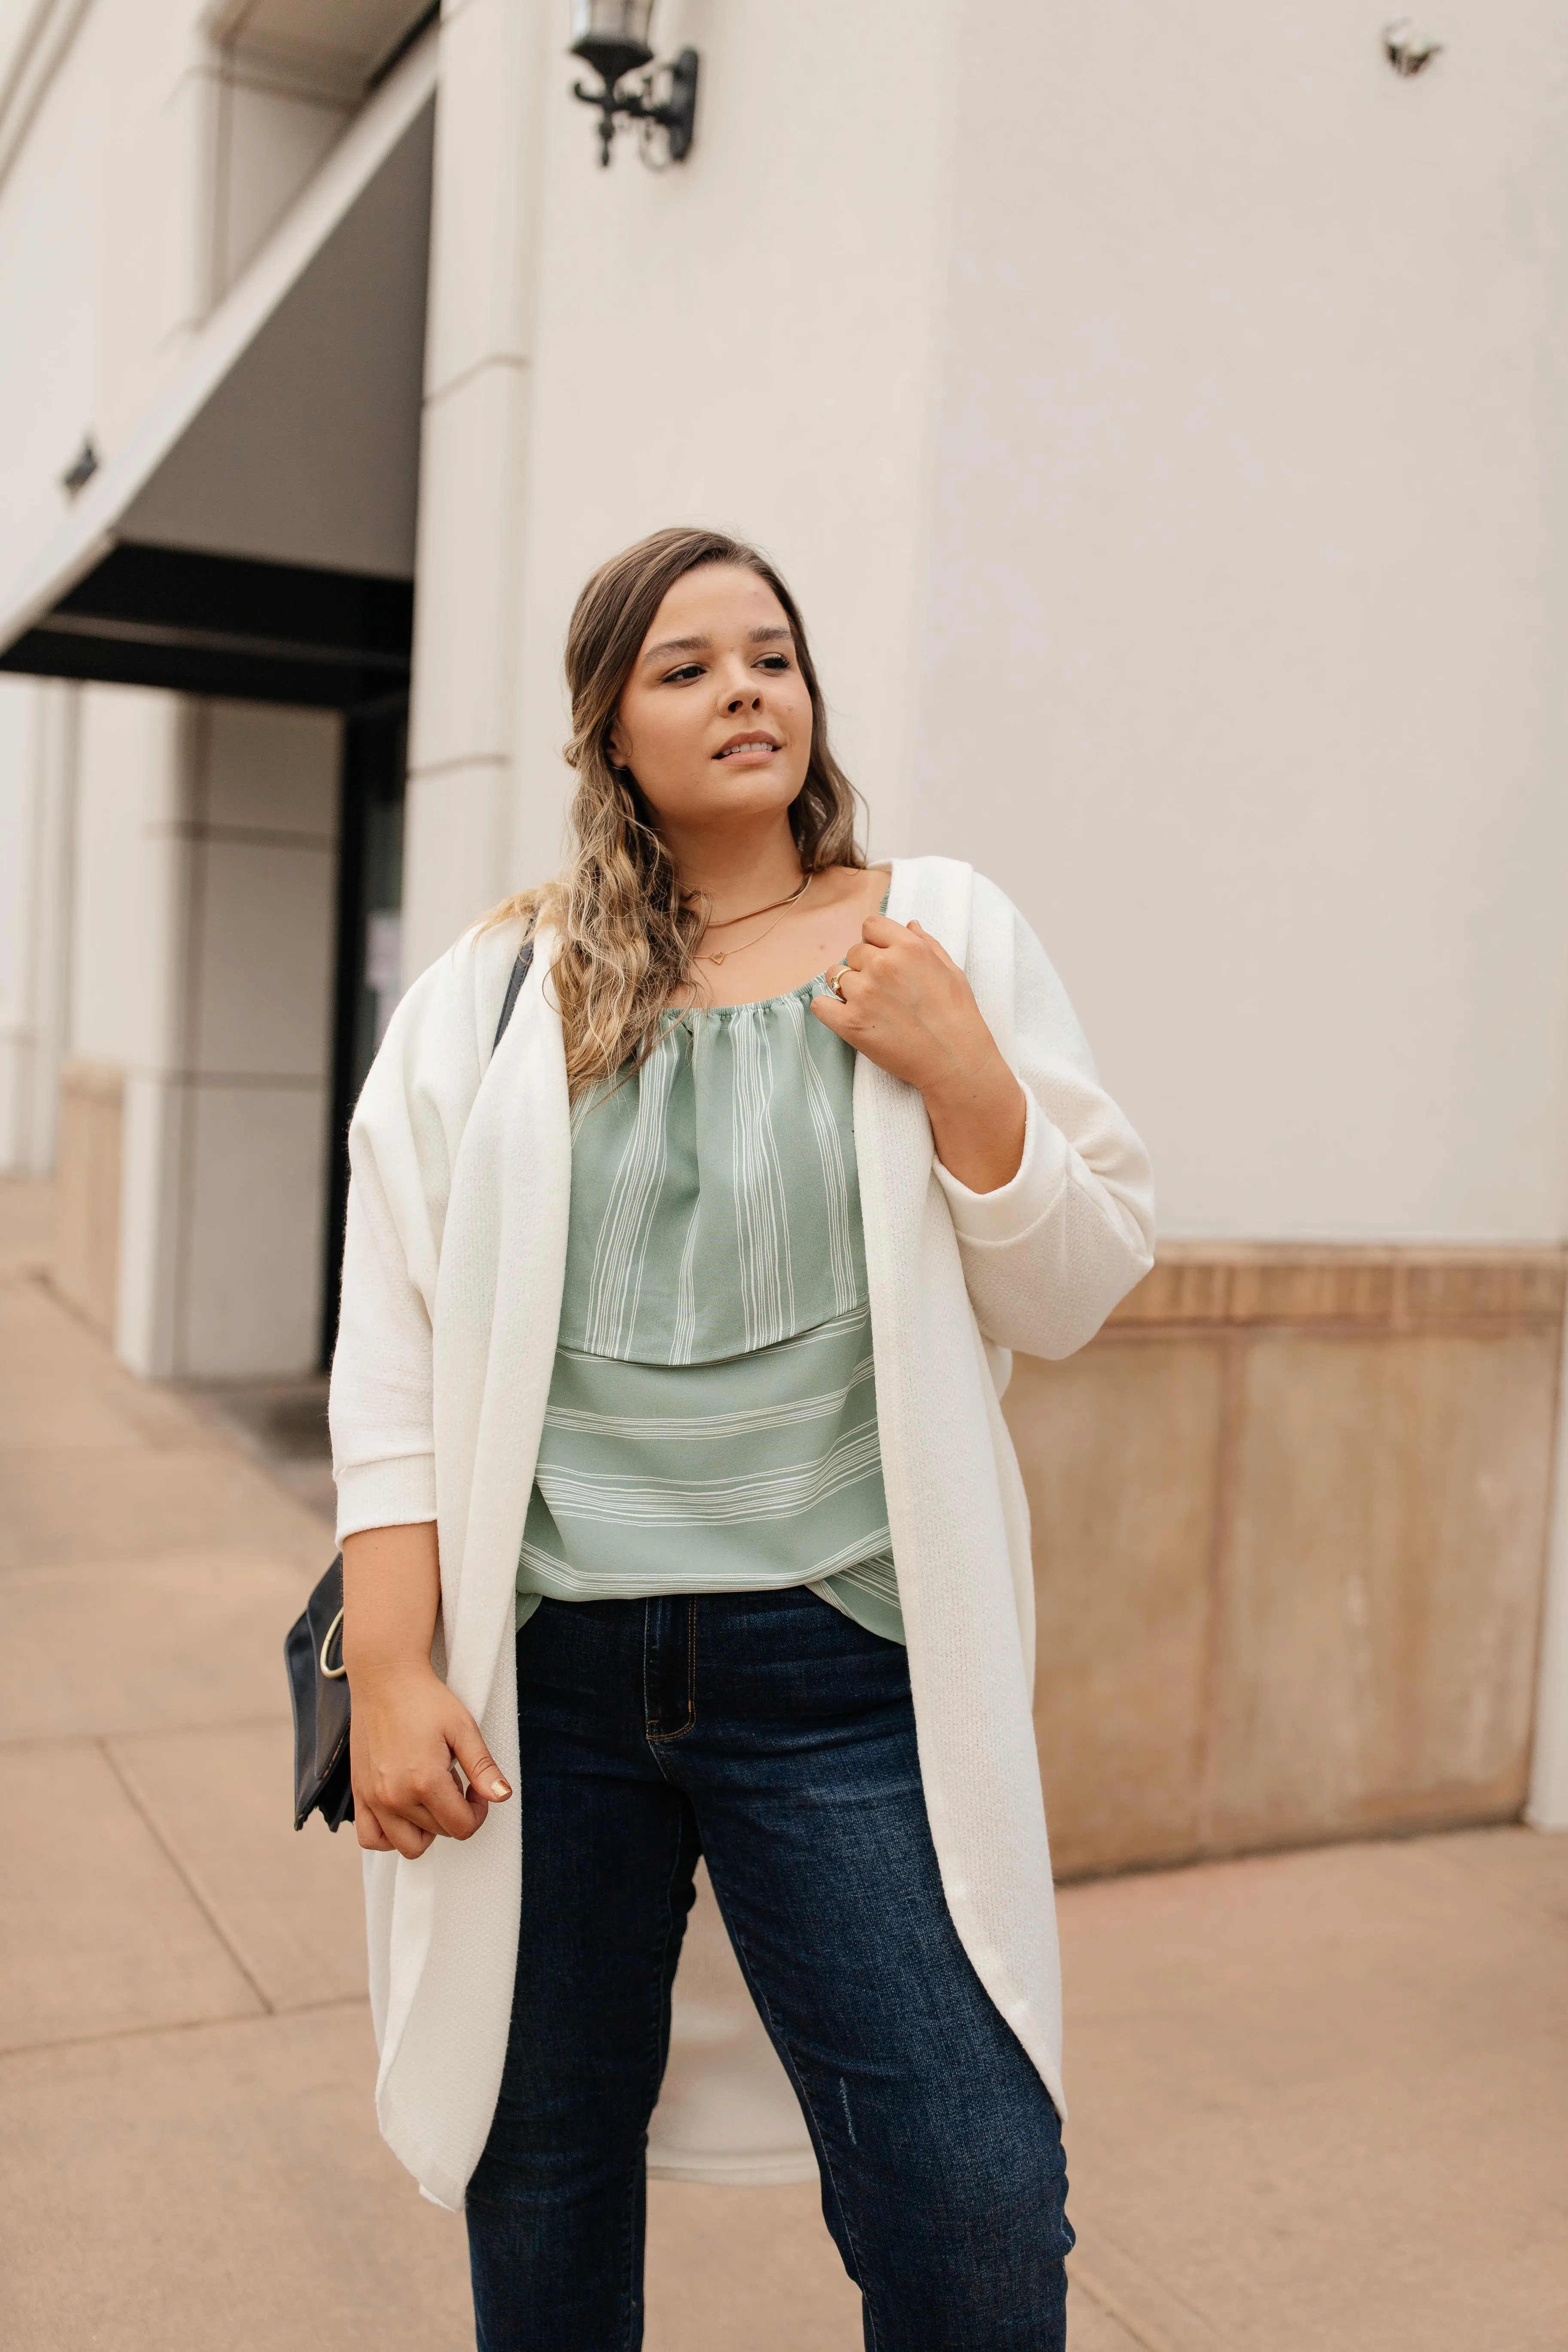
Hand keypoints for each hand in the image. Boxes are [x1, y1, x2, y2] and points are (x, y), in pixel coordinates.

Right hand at [340, 1521, 510, 1859]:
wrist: (385, 1677)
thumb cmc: (427, 1699)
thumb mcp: (463, 1728)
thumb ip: (483, 1767)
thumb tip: (503, 1797)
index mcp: (425, 1781)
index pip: (461, 1827)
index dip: (478, 1811)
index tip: (476, 1785)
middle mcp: (395, 1797)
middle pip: (438, 1835)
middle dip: (456, 1814)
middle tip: (457, 1780)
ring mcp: (373, 1798)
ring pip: (407, 1845)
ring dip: (426, 1830)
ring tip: (432, 1797)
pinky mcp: (359, 1794)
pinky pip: (371, 1838)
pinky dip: (389, 1835)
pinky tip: (405, 1810)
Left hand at [811, 915, 1026, 1192]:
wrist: (955, 1061)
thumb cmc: (958, 1017)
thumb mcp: (951, 971)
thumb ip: (927, 944)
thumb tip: (909, 924)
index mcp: (909, 948)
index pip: (871, 926)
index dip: (875, 942)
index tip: (883, 959)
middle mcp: (883, 966)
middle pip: (853, 952)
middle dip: (863, 967)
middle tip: (882, 991)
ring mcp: (864, 994)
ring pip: (834, 975)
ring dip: (846, 987)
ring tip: (867, 1006)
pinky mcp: (850, 1023)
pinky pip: (820, 1004)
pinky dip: (828, 1010)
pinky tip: (846, 1017)